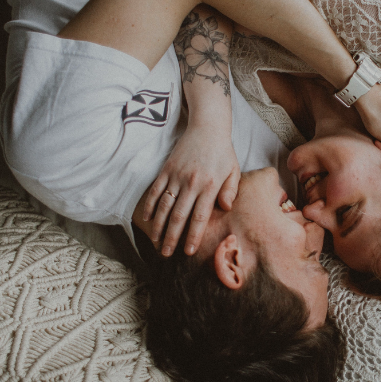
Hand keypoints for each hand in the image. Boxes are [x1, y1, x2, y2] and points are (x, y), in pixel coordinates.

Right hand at [143, 126, 239, 256]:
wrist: (207, 128)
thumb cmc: (223, 152)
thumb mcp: (234, 171)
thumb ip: (230, 191)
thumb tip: (226, 209)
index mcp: (209, 186)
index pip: (199, 217)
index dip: (193, 236)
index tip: (188, 251)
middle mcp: (191, 183)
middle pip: (178, 216)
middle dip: (171, 237)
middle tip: (166, 254)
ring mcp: (176, 176)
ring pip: (164, 206)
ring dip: (158, 226)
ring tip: (156, 242)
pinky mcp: (166, 169)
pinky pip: (155, 191)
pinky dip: (149, 206)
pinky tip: (146, 220)